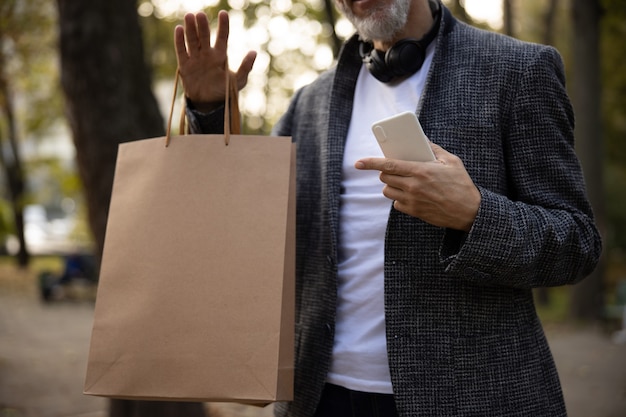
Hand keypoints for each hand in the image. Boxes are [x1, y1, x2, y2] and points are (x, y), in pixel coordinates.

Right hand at [174, 11, 256, 110]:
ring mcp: (195, 58)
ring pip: (192, 40)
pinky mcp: (185, 65)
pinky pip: (182, 51)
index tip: (223, 13)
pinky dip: (179, 40)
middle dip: (202, 26)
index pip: (222, 37)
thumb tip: (254, 52)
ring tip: (189, 16)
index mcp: (221, 55)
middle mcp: (207, 54)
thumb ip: (246, 67)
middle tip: (200, 15)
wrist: (209, 104)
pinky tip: (179, 29)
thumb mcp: (238, 81)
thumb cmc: (224, 91)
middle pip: (204, 36)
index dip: (223, 25)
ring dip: (190, 29)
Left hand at [355, 143, 480, 231]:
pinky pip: (396, 203)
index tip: (358, 162)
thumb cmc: (461, 184)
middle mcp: (413, 186)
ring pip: (387, 191)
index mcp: (420, 171)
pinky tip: (411, 195)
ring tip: (403, 182)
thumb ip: (434, 149)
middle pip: (385, 177)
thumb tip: (422, 140)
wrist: (469, 212)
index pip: (388, 164)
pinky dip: (399, 198)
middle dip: (386, 172)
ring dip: (391, 185)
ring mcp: (412, 200)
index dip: (370, 162)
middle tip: (395, 169)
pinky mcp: (414, 211)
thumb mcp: (452, 162)